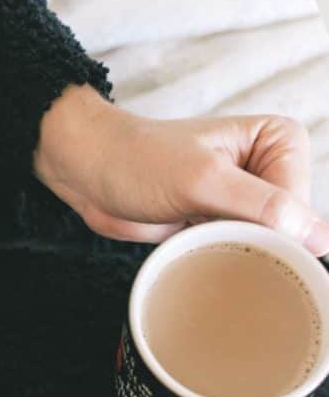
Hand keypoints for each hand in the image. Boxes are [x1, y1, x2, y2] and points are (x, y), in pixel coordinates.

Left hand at [35, 84, 328, 255]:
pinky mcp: (225, 220)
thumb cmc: (139, 161)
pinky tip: (198, 246)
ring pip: (266, 244)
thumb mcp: (202, 181)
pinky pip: (241, 251)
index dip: (267, 226)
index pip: (298, 205)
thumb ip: (261, 207)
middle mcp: (271, 166)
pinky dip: (222, 257)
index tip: (223, 223)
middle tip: (205, 230)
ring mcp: (248, 197)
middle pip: (287, 229)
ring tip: (198, 233)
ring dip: (234, 251)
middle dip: (250, 240)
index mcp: (279, 139)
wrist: (91, 172)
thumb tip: (317, 237)